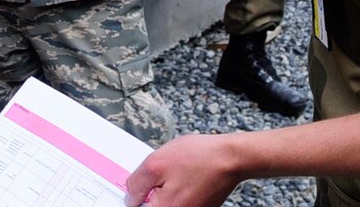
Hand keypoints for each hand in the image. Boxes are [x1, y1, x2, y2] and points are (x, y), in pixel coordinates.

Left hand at [125, 134, 240, 206]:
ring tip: (174, 173)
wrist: (231, 158)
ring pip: (166, 203)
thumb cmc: (199, 158)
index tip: (136, 188)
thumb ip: (136, 184)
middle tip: (158, 175)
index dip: (134, 198)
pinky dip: (176, 189)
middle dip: (149, 193)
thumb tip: (129, 198)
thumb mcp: (155, 163)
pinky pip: (179, 201)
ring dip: (163, 191)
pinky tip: (184, 175)